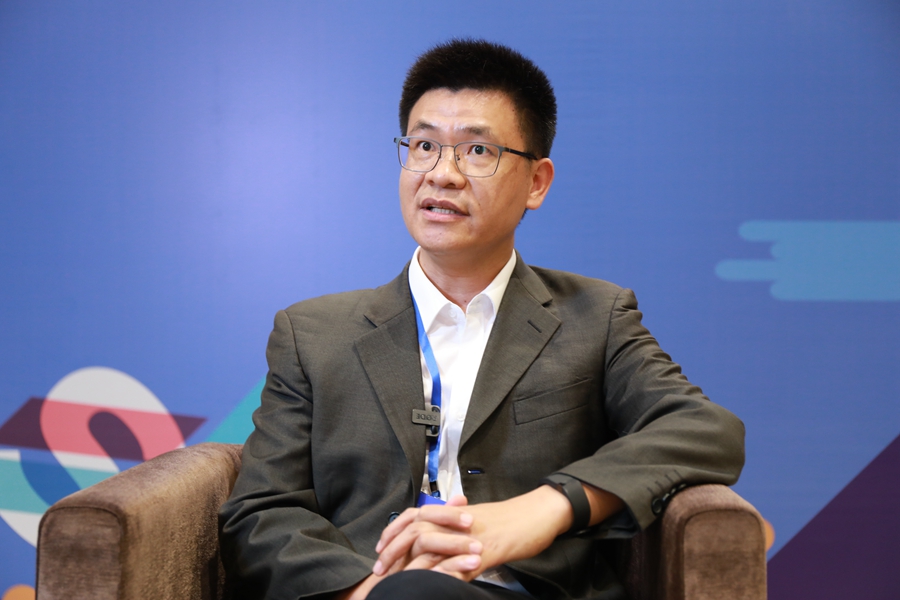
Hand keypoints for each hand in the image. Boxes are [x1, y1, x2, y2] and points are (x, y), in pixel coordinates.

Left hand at [375, 486, 571, 581]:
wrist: (537, 514)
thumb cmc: (510, 519)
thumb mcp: (477, 519)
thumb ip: (454, 526)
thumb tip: (435, 540)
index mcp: (453, 513)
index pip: (413, 517)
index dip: (393, 532)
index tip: (380, 549)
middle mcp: (458, 522)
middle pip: (415, 530)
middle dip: (393, 551)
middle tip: (380, 570)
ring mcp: (470, 536)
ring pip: (432, 547)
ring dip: (412, 566)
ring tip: (398, 582)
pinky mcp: (486, 551)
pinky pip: (459, 566)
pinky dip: (443, 576)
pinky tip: (432, 586)